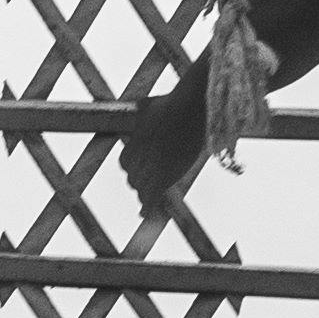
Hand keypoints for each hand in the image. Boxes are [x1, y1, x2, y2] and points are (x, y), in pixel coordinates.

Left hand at [113, 78, 212, 220]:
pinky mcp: (167, 176)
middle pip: (132, 177)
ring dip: (144, 191)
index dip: (132, 166)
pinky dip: (147, 207)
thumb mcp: (147, 106)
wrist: (193, 109)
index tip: (138, 167)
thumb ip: (140, 113)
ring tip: (147, 196)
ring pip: (140, 188)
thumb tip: (139, 108)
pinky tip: (144, 214)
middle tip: (148, 179)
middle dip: (138, 178)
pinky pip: (152, 197)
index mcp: (132, 142)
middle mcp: (138, 155)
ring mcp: (152, 167)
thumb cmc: (173, 103)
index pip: (125, 162)